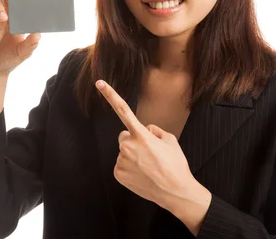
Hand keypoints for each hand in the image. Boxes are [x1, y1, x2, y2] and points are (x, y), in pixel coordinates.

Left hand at [95, 79, 210, 221]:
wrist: (176, 192)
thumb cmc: (175, 165)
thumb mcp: (170, 140)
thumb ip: (155, 130)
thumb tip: (146, 130)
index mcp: (141, 135)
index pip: (123, 110)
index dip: (110, 95)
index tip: (99, 83)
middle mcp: (128, 146)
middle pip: (125, 135)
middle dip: (134, 140)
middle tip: (149, 153)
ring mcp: (121, 161)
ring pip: (124, 151)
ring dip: (133, 155)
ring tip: (148, 166)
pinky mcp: (118, 173)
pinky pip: (121, 164)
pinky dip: (129, 168)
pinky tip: (142, 174)